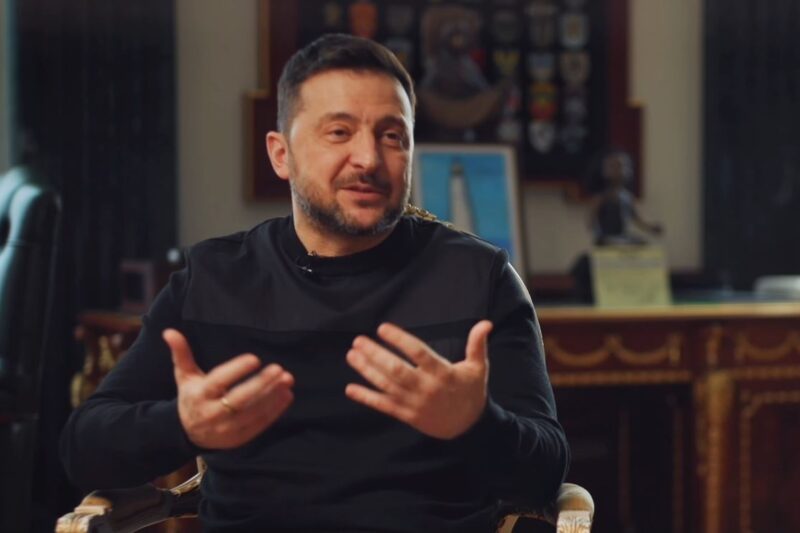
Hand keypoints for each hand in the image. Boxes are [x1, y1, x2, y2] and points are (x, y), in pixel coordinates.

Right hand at [163, 329, 294, 448]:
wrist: (188, 433)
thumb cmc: (192, 396)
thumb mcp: (185, 376)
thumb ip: (181, 354)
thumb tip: (170, 331)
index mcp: (199, 395)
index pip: (218, 382)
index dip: (236, 370)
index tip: (255, 358)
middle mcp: (211, 414)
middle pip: (238, 400)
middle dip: (260, 384)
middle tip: (279, 369)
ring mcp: (226, 429)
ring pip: (252, 413)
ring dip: (272, 397)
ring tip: (287, 380)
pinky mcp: (238, 438)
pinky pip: (259, 425)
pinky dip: (275, 411)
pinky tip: (286, 395)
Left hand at [345, 321, 492, 439]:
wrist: (469, 428)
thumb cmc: (472, 392)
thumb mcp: (478, 368)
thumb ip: (477, 345)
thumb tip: (485, 323)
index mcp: (442, 373)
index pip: (418, 353)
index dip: (400, 340)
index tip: (382, 328)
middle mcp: (426, 388)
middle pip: (397, 370)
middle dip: (375, 355)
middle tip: (358, 341)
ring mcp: (414, 403)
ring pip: (387, 386)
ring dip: (367, 371)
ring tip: (352, 355)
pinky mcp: (407, 415)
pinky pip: (384, 406)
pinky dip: (366, 398)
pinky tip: (350, 389)